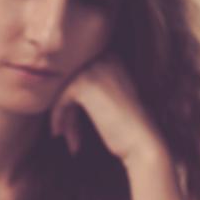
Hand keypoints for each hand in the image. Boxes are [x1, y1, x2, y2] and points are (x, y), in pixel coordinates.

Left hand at [50, 55, 167, 169]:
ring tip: (69, 140)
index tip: (75, 127)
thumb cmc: (128, 128)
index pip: (80, 76)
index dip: (74, 103)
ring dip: (65, 118)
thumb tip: (56, 89)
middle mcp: (105, 57)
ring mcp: (95, 68)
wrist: (143, 142)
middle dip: (68, 111)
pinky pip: (61, 99)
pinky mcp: (84, 83)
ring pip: (64, 92)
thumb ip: (90, 91)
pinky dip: (58, 117)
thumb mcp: (109, 101)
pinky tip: (60, 134)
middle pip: (71, 83)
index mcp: (113, 58)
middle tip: (69, 134)